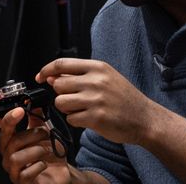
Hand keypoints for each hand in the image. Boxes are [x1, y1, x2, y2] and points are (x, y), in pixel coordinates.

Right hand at [0, 107, 71, 183]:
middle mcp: (9, 157)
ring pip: (16, 158)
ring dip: (36, 150)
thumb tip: (34, 101)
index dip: (10, 119)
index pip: (4, 128)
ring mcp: (14, 171)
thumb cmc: (49, 156)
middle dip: (32, 135)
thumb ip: (37, 118)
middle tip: (45, 134)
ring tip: (47, 150)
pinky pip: (26, 174)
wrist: (60, 175)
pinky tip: (45, 164)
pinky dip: (38, 166)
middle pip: (12, 142)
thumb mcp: (44, 134)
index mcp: (11, 143)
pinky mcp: (23, 182)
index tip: (20, 110)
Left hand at [37, 58, 156, 144]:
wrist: (145, 118)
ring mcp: (95, 99)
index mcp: (98, 67)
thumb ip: (80, 76)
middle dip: (61, 94)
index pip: (61, 64)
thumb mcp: (106, 78)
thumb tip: (52, 77)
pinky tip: (89, 119)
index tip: (40, 77)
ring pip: (61, 102)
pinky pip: (71, 118)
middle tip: (74, 99)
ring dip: (67, 108)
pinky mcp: (95, 117)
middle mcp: (96, 81)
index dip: (46, 70)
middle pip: (58, 85)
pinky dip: (76, 121)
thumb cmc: (124, 98)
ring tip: (82, 109)